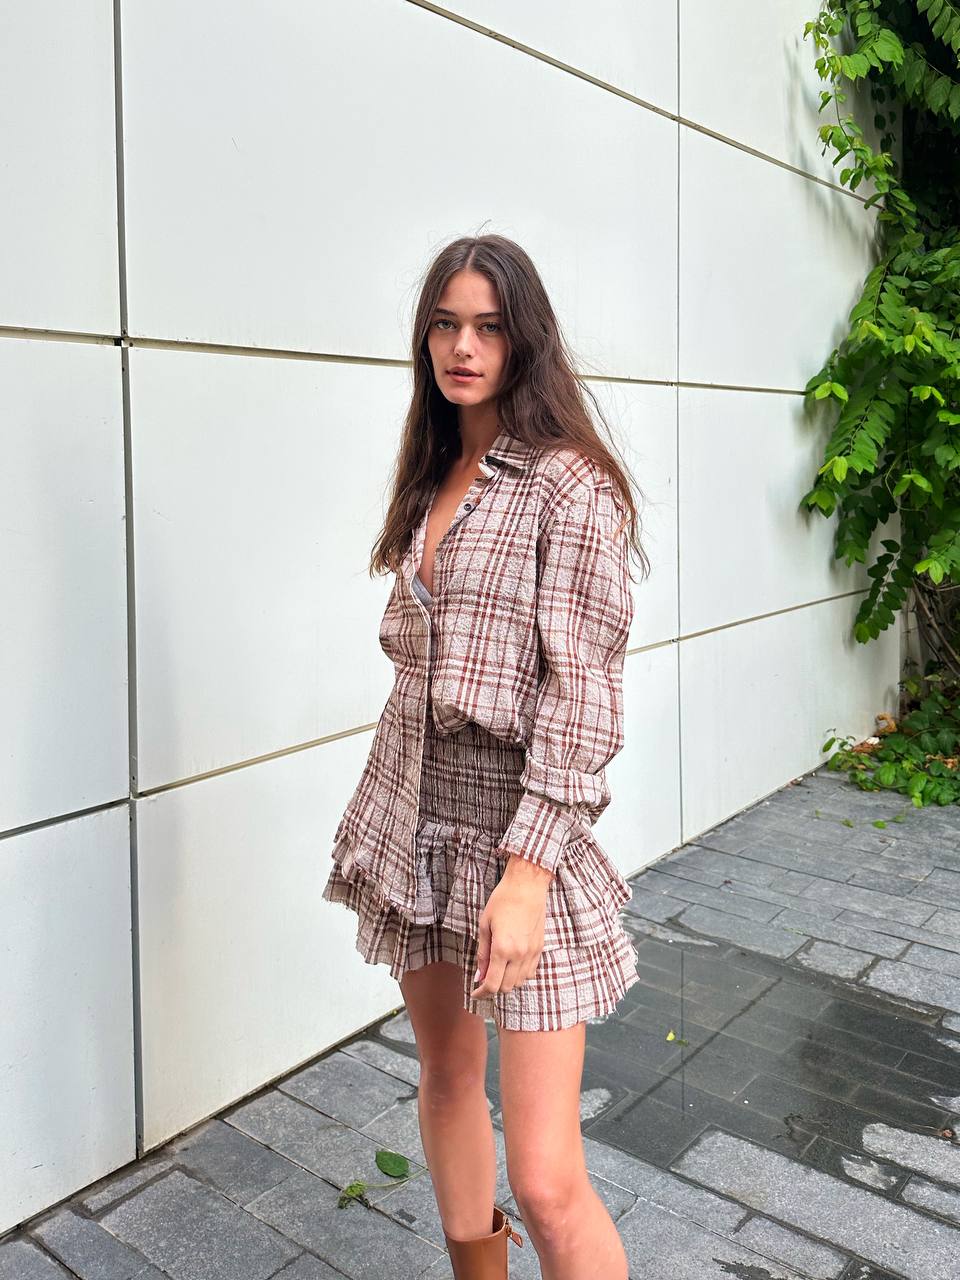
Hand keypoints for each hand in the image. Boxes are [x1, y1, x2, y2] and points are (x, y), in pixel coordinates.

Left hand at [469, 855, 552, 1001]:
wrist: (527, 886)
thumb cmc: (502, 901)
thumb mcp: (484, 925)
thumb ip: (482, 953)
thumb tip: (479, 975)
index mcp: (503, 949)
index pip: (492, 984)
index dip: (481, 993)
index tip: (474, 993)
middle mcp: (519, 955)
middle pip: (506, 987)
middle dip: (493, 988)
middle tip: (483, 980)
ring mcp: (532, 952)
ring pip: (520, 982)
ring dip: (507, 982)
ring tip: (497, 971)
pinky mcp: (540, 948)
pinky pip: (531, 972)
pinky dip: (520, 975)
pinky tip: (511, 965)